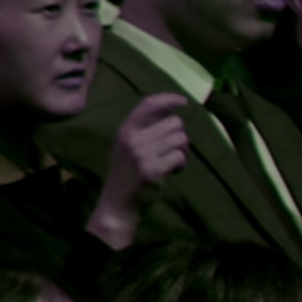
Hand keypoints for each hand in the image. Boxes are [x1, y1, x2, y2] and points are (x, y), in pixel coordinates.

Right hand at [91, 91, 191, 248]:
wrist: (118, 202)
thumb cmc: (127, 172)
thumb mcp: (127, 145)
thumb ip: (144, 129)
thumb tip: (173, 113)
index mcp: (125, 129)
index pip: (149, 104)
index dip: (169, 99)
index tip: (183, 101)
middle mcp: (132, 138)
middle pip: (175, 123)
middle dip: (180, 136)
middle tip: (173, 150)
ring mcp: (142, 154)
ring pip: (181, 139)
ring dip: (182, 151)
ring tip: (171, 161)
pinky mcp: (153, 169)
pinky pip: (180, 157)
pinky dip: (181, 165)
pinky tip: (172, 171)